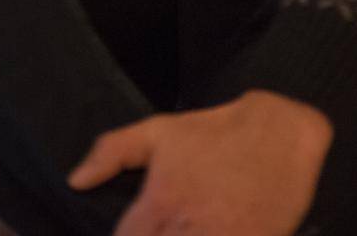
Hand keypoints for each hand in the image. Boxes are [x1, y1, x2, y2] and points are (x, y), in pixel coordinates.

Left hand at [67, 91, 333, 235]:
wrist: (281, 134)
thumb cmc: (217, 133)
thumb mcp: (161, 132)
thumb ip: (113, 151)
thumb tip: (75, 180)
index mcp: (159, 203)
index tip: (130, 234)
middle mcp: (186, 229)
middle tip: (163, 228)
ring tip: (182, 230)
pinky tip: (208, 233)